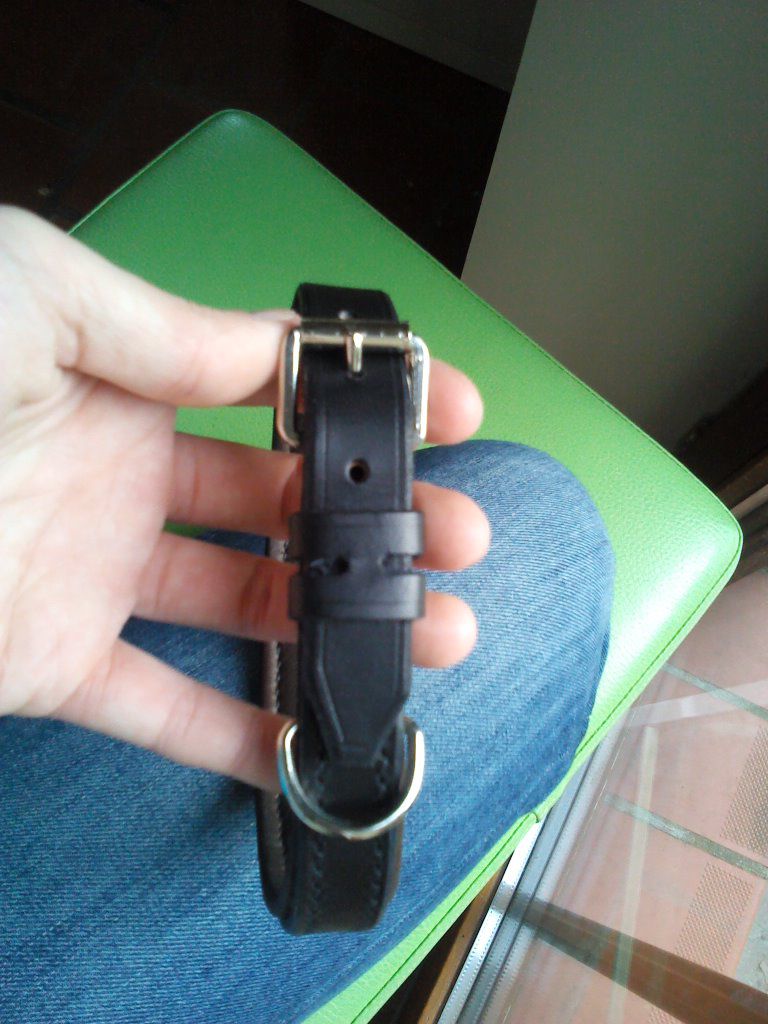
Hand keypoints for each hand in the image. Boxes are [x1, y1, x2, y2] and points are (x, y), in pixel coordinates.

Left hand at [0, 207, 488, 791]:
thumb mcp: (40, 296)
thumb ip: (163, 328)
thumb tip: (270, 351)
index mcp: (122, 382)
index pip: (273, 391)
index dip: (368, 400)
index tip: (451, 410)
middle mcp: (123, 477)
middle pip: (283, 507)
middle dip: (383, 518)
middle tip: (461, 535)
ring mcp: (96, 574)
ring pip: (247, 605)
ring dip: (342, 622)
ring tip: (441, 632)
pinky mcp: (55, 664)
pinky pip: (161, 707)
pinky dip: (236, 733)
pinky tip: (313, 739)